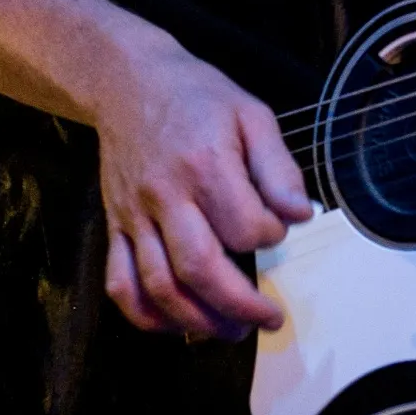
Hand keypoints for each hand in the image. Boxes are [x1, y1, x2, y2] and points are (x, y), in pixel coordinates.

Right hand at [90, 40, 313, 339]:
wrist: (127, 83)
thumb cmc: (197, 97)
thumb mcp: (251, 115)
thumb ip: (279, 167)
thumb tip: (301, 215)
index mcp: (205, 165)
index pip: (244, 227)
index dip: (269, 238)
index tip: (277, 231)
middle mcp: (165, 196)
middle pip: (199, 268)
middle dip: (240, 305)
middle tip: (269, 319)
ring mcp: (134, 216)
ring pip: (158, 285)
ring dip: (197, 320)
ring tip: (231, 331)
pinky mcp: (114, 227)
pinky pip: (120, 283)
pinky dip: (144, 315)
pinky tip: (175, 324)